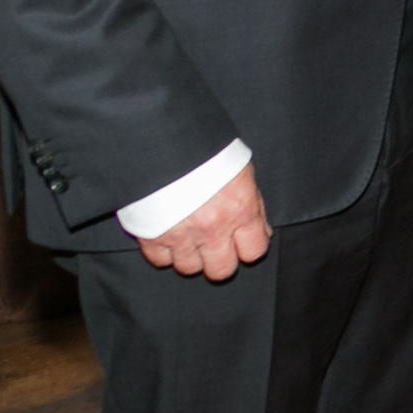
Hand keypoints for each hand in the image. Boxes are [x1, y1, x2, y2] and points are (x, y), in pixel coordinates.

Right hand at [137, 162, 270, 280]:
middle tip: (213, 245)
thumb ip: (253, 206)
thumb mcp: (242, 172)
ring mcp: (181, 235)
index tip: (241, 241)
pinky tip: (167, 235)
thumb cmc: (208, 152)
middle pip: (221, 271)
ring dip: (190, 256)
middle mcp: (213, 228)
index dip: (248, 248)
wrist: (164, 141)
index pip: (254, 252)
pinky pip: (159, 261)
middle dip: (219, 260)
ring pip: (189, 268)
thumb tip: (262, 233)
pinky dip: (163, 252)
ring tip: (189, 237)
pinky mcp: (151, 235)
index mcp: (240, 211)